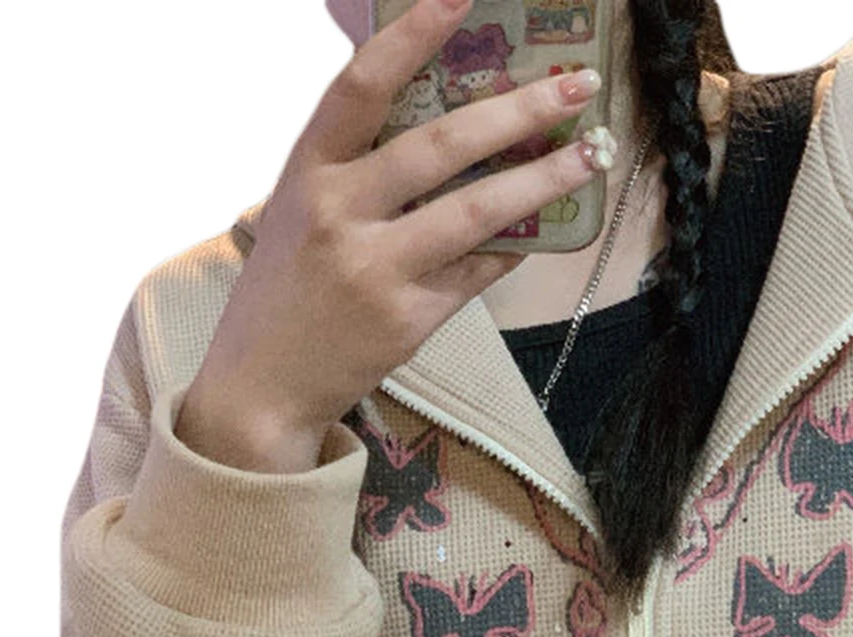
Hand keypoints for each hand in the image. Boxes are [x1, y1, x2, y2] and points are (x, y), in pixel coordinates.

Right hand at [181, 0, 608, 467]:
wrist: (262, 384)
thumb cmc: (289, 285)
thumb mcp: (301, 205)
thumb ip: (354, 159)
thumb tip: (437, 106)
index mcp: (308, 169)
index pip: (362, 84)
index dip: (413, 33)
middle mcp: (339, 212)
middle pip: (442, 143)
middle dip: (518, 109)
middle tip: (576, 85)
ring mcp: (376, 269)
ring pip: (476, 210)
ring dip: (542, 179)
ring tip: (590, 154)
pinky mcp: (408, 319)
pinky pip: (478, 271)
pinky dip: (515, 244)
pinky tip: (546, 226)